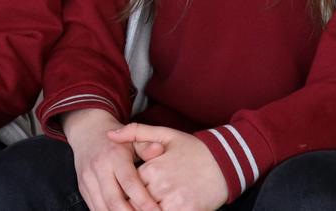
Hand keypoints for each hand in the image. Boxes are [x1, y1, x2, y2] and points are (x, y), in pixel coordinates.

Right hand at [63, 109, 160, 210]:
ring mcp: (88, 180)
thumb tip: (159, 149)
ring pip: (102, 208)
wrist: (87, 132)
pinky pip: (95, 208)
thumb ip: (146, 146)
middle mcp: (99, 168)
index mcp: (114, 156)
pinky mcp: (83, 188)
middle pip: (114, 201)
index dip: (143, 200)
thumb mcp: (132, 138)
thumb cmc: (116, 140)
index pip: (129, 183)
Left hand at [108, 124, 227, 210]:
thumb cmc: (193, 148)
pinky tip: (160, 207)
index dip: (124, 190)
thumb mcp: (165, 134)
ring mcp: (174, 200)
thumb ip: (136, 133)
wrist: (226, 162)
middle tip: (126, 202)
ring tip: (147, 203)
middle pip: (134, 203)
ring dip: (145, 208)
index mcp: (152, 167)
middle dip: (131, 204)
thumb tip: (109, 136)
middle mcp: (161, 185)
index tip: (122, 191)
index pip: (127, 185)